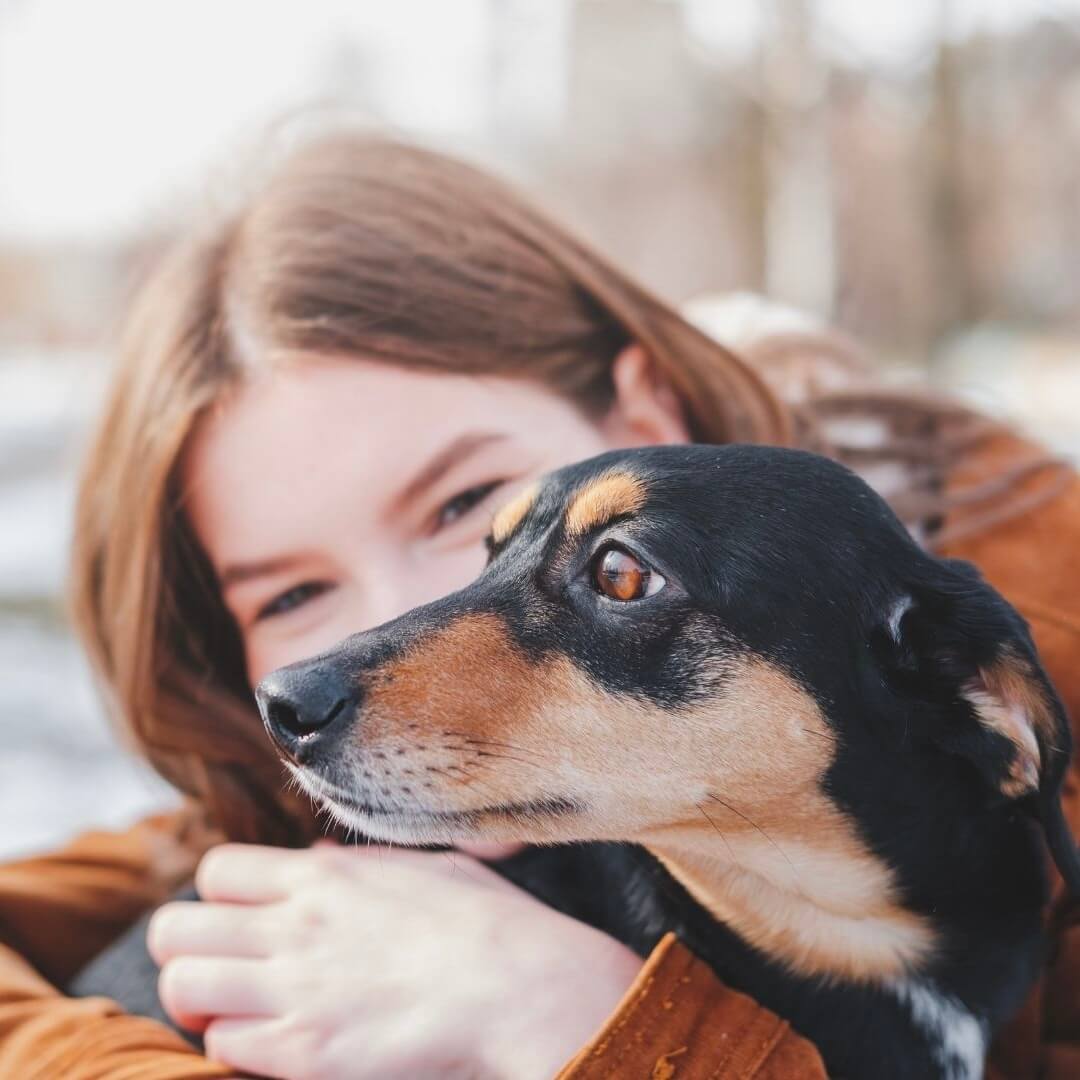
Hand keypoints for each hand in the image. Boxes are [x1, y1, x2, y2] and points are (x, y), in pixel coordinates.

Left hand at [148, 842, 641, 1079]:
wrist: (521, 988)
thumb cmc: (488, 922)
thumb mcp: (427, 865)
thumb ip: (363, 861)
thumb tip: (314, 855)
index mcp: (325, 875)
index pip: (217, 871)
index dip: (218, 895)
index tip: (242, 915)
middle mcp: (296, 926)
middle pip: (175, 928)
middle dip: (186, 947)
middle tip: (217, 966)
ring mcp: (294, 990)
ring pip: (182, 987)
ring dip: (198, 1001)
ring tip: (231, 1010)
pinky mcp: (303, 1053)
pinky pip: (222, 1048)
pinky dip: (234, 1047)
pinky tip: (271, 1044)